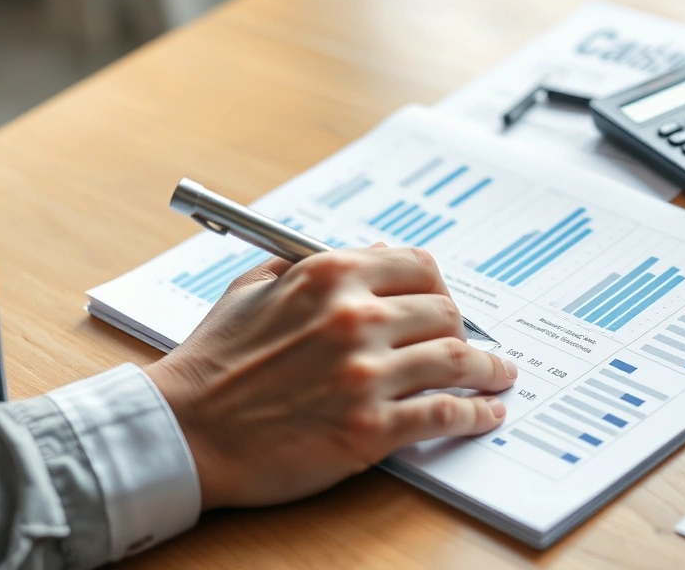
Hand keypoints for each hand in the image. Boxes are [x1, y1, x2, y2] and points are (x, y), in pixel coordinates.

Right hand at [145, 246, 516, 509]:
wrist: (183, 431)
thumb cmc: (215, 362)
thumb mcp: (253, 288)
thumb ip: (311, 266)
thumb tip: (369, 252)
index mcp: (329, 275)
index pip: (417, 266)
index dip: (440, 287)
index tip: (447, 304)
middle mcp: (354, 317)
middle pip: (445, 313)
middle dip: (463, 330)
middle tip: (472, 345)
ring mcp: (365, 374)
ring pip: (457, 360)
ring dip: (489, 369)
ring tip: (501, 376)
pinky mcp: (369, 428)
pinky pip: (445, 413)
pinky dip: (477, 413)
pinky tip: (487, 413)